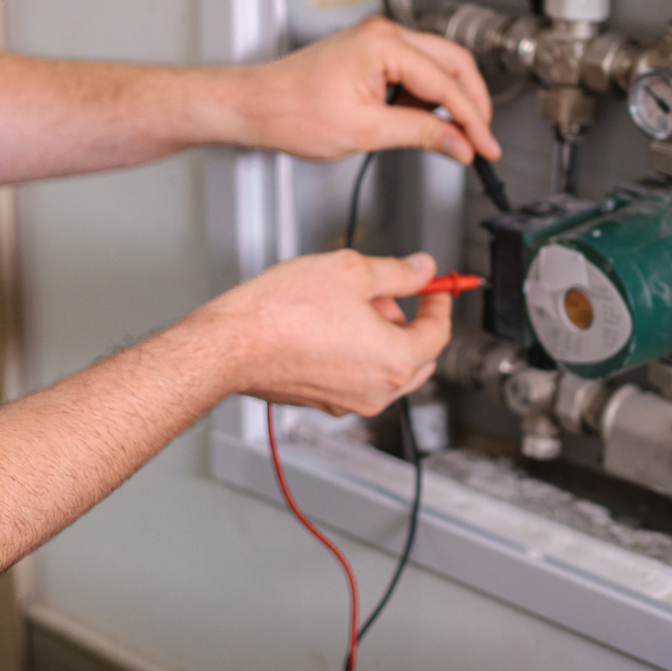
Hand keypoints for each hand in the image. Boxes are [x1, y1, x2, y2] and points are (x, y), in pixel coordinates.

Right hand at [197, 250, 451, 415]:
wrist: (232, 344)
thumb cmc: (283, 312)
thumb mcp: (352, 271)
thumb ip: (398, 272)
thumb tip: (422, 268)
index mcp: (395, 360)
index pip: (438, 332)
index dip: (439, 302)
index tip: (434, 287)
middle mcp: (377, 391)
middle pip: (417, 357)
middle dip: (408, 322)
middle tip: (384, 292)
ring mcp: (349, 402)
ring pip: (385, 369)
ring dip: (380, 337)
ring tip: (346, 305)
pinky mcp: (322, 402)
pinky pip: (355, 378)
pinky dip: (355, 354)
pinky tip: (328, 325)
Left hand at [234, 17, 501, 163]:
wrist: (255, 105)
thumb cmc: (292, 112)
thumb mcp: (365, 131)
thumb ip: (421, 134)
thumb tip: (459, 143)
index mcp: (384, 45)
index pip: (447, 84)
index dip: (473, 121)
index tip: (487, 148)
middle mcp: (384, 33)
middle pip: (453, 64)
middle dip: (471, 104)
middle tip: (480, 140)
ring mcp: (377, 40)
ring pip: (437, 67)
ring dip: (446, 102)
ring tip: (441, 137)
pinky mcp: (371, 53)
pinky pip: (415, 71)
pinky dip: (424, 98)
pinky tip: (417, 123)